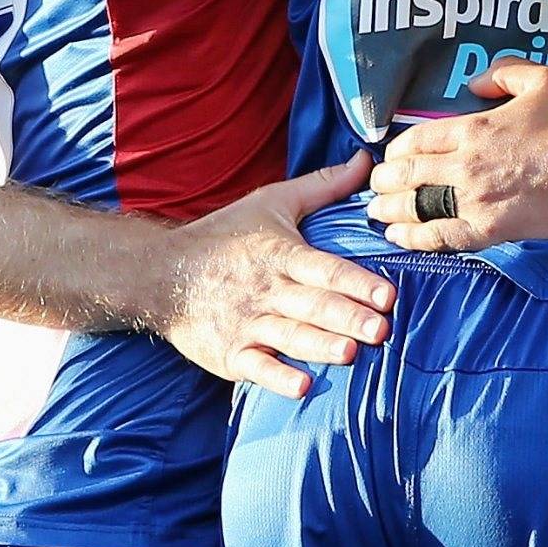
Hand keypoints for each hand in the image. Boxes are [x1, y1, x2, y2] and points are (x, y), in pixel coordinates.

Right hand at [154, 156, 394, 398]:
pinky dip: (278, 378)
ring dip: (320, 346)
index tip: (388, 294)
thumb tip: (366, 160)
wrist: (159, 273)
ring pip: (289, 336)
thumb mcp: (272, 202)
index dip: (356, 282)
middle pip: (313, 306)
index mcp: (280, 255)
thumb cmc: (224, 236)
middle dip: (348, 318)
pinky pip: (256, 367)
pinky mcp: (228, 353)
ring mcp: (247, 324)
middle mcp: (266, 291)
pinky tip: (303, 386)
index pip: (325, 269)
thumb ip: (324, 186)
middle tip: (382, 329)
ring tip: (351, 353)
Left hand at [366, 62, 547, 252]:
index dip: (396, 150)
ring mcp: (475, 201)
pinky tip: (399, 239)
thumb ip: (503, 73)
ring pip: (417, 207)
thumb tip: (473, 83)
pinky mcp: (490, 230)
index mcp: (474, 129)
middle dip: (384, 181)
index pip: (417, 140)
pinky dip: (415, 239)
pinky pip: (441, 237)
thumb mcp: (543, 79)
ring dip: (390, 211)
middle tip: (375, 186)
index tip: (390, 156)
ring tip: (376, 213)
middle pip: (409, 175)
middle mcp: (466, 166)